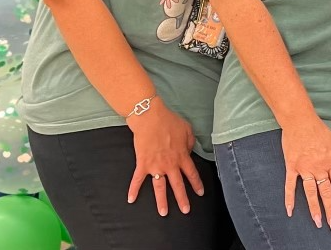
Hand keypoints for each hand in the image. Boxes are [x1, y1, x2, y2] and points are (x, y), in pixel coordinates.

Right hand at [126, 98, 204, 216]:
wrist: (150, 118)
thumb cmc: (169, 121)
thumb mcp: (187, 130)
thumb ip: (190, 143)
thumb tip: (188, 152)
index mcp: (182, 156)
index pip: (192, 173)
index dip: (196, 184)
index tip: (200, 193)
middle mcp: (170, 164)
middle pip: (178, 185)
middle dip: (182, 199)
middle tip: (186, 210)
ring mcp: (156, 166)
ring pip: (160, 187)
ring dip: (162, 201)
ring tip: (163, 213)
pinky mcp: (142, 164)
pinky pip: (137, 179)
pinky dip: (133, 189)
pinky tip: (131, 199)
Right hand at [281, 114, 330, 231]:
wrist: (299, 120)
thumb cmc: (318, 129)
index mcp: (330, 162)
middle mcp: (319, 168)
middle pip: (326, 193)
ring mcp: (304, 169)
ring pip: (310, 193)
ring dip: (314, 209)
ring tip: (317, 223)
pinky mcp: (292, 167)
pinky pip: (290, 185)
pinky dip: (289, 198)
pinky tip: (290, 211)